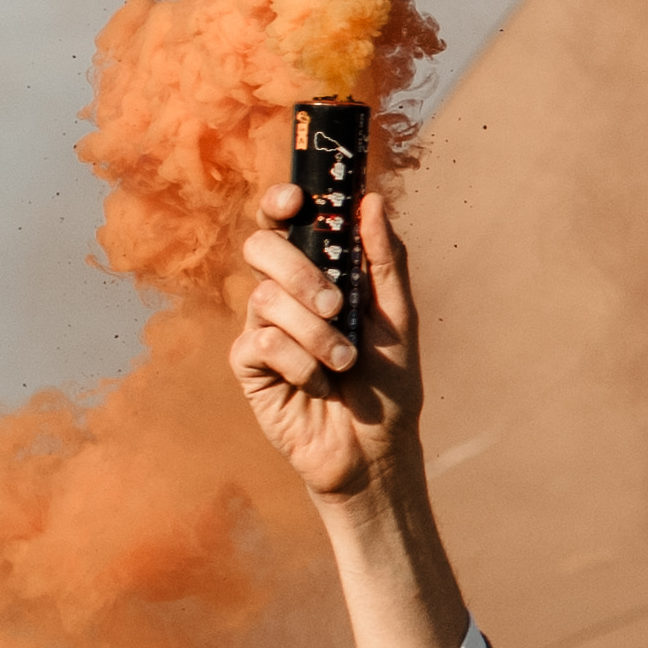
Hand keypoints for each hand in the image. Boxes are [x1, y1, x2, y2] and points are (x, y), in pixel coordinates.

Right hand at [230, 165, 424, 510]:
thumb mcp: (398, 317)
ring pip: (265, 298)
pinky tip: (316, 385)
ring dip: (314, 332)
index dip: (281, 203)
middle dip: (300, 272)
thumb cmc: (390, 383)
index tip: (297, 201)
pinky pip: (260, 341)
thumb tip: (372, 199)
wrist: (376, 448)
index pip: (286, 222)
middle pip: (261, 248)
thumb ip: (384, 259)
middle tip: (337, 305)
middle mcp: (285, 292)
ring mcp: (263, 325)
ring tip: (344, 362)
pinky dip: (298, 363)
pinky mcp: (249, 364)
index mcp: (320, 272)